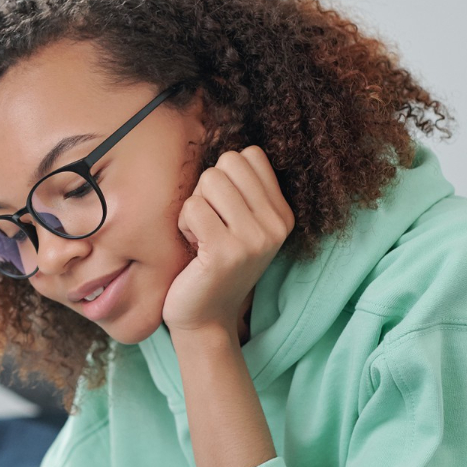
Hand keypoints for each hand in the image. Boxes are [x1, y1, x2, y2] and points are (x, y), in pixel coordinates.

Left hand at [163, 146, 294, 338]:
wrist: (205, 318)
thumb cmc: (213, 265)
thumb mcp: (239, 225)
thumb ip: (241, 189)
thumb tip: (228, 148)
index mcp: (282, 213)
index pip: (250, 155)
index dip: (224, 177)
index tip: (223, 212)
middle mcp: (275, 224)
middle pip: (228, 163)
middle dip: (207, 189)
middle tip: (209, 225)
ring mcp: (255, 238)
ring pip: (209, 181)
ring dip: (194, 207)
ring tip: (202, 237)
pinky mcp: (227, 251)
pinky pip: (193, 207)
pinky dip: (184, 225)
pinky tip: (194, 249)